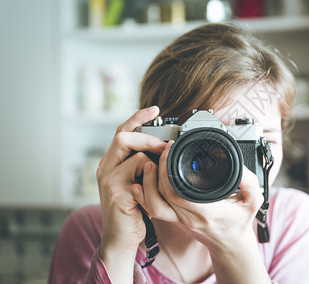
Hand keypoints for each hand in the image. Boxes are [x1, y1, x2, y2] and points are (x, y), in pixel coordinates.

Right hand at [96, 106, 165, 281]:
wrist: (122, 237)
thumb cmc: (133, 208)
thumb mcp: (137, 181)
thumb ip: (143, 164)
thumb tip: (164, 147)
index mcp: (111, 162)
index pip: (122, 132)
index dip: (137, 118)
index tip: (154, 109)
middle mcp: (105, 168)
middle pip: (123, 137)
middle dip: (148, 137)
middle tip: (165, 145)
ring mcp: (109, 181)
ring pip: (135, 155)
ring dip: (153, 161)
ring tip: (161, 173)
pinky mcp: (117, 194)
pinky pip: (140, 175)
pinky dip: (152, 177)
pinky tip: (153, 188)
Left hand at [132, 140, 263, 251]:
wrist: (231, 246)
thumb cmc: (240, 223)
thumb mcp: (253, 201)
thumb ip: (250, 183)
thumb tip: (241, 168)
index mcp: (207, 211)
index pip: (178, 192)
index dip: (168, 170)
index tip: (172, 149)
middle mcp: (189, 217)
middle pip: (161, 195)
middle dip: (157, 169)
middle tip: (162, 150)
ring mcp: (179, 220)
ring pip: (153, 203)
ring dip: (147, 183)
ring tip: (150, 163)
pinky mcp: (174, 220)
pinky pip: (153, 209)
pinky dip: (144, 196)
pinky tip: (141, 182)